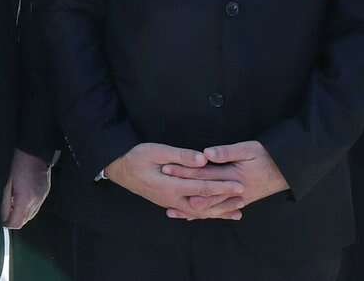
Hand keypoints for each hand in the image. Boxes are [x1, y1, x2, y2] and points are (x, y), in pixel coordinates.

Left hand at [1, 149, 50, 229]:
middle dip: (15, 219)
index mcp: (24, 200)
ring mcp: (41, 199)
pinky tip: (23, 199)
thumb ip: (7, 202)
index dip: (8, 224)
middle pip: (24, 221)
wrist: (35, 154)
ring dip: (22, 214)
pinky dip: (28, 208)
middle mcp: (35, 202)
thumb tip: (5, 215)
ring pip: (30, 216)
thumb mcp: (8, 184)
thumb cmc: (19, 166)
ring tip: (15, 203)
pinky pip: (36, 208)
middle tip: (8, 211)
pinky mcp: (45, 195)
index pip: (16, 222)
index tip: (3, 221)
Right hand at [105, 143, 244, 220]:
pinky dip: (205, 212)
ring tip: (237, 212)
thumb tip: (203, 160)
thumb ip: (181, 156)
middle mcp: (172, 199)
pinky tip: (214, 213)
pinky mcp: (168, 202)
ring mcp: (170, 203)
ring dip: (218, 211)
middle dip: (225, 202)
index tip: (239, 185)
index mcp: (170, 186)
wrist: (119, 169)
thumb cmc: (137, 157)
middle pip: (204, 205)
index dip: (222, 187)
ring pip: (199, 211)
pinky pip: (191, 211)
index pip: (202, 188)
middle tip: (244, 199)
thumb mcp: (156, 150)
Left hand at [161, 141, 286, 219]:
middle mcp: (233, 192)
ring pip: (210, 207)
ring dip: (191, 209)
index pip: (203, 175)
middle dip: (182, 191)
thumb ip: (227, 152)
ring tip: (172, 211)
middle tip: (162, 191)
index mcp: (233, 177)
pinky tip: (194, 216)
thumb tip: (206, 155)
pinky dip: (206, 214)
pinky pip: (219, 211)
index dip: (184, 172)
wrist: (288, 171)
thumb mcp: (249, 148)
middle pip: (203, 193)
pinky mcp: (240, 202)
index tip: (167, 168)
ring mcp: (237, 200)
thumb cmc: (268, 156)